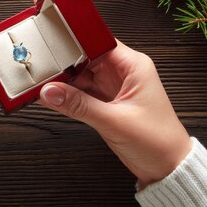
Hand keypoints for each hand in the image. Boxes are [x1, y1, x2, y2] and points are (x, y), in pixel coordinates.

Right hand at [38, 41, 191, 188]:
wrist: (167, 167)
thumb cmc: (156, 140)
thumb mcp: (114, 121)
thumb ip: (79, 105)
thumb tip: (49, 91)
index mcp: (133, 66)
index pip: (98, 41)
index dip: (75, 39)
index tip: (51, 41)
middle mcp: (123, 72)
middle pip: (86, 56)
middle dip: (63, 61)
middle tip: (39, 65)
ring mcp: (114, 87)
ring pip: (81, 75)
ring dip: (63, 79)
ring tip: (40, 81)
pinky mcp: (107, 103)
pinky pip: (82, 92)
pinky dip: (67, 95)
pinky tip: (50, 95)